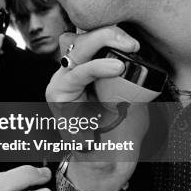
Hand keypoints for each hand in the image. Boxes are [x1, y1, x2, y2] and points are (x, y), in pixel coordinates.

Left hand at [46, 26, 149, 190]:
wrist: (101, 155)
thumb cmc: (98, 150)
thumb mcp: (95, 147)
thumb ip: (95, 143)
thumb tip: (103, 138)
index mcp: (60, 96)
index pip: (75, 73)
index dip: (96, 68)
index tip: (120, 68)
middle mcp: (64, 77)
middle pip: (76, 45)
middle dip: (102, 39)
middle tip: (131, 45)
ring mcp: (76, 67)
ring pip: (83, 38)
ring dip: (106, 34)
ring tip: (130, 42)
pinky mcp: (90, 62)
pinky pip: (95, 43)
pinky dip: (112, 38)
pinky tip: (129, 41)